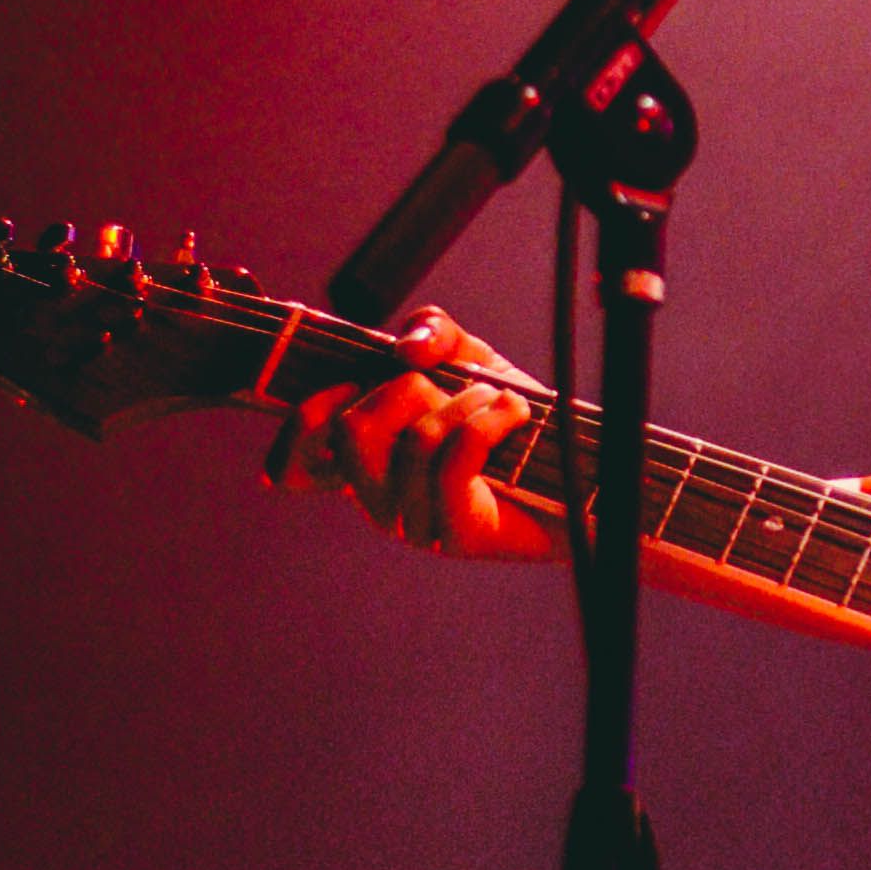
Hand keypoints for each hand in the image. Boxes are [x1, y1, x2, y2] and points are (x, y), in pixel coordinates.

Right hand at [270, 307, 549, 557]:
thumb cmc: (512, 420)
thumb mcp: (468, 360)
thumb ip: (432, 333)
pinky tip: (515, 412)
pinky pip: (454, 462)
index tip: (347, 386)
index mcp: (365, 460)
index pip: (294, 462)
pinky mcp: (455, 536)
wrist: (576, 470)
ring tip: (500, 400)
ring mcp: (413, 523)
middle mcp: (378, 497)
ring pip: (414, 442)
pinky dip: (489, 420)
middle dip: (405, 389)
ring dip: (466, 402)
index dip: (301, 422)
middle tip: (448, 387)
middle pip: (351, 432)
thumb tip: (404, 347)